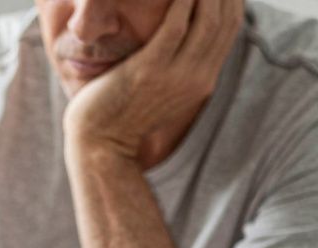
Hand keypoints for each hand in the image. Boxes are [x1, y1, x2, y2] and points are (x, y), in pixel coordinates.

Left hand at [63, 0, 241, 161]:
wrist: (101, 147)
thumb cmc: (123, 114)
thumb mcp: (162, 91)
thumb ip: (177, 67)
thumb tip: (180, 40)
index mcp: (202, 80)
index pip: (229, 30)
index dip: (231, 1)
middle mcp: (196, 77)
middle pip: (223, 21)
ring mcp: (174, 74)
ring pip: (205, 20)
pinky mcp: (148, 70)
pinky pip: (173, 27)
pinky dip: (180, 2)